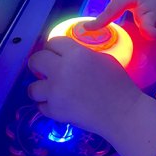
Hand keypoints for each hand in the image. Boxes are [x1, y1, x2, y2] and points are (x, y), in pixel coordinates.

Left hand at [27, 36, 155, 155]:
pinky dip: (49, 106)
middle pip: (36, 60)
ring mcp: (55, 92)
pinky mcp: (55, 110)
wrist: (123, 113)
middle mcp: (61, 70)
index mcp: (76, 54)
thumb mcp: (105, 60)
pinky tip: (59, 106)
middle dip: (39, 64)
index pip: (53, 42)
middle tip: (45, 70)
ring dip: (40, 88)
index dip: (54, 48)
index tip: (56, 54)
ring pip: (32, 87)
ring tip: (50, 92)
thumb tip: (71, 56)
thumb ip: (84, 55)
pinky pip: (41, 106)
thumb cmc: (120, 85)